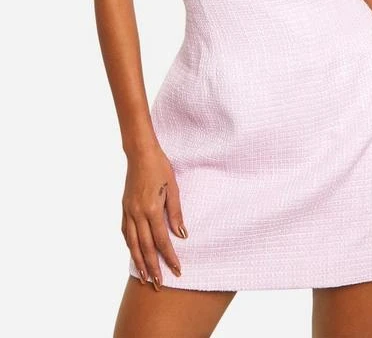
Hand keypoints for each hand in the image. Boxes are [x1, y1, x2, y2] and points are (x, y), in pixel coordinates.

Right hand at [121, 143, 187, 289]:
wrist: (140, 153)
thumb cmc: (160, 167)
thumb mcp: (173, 188)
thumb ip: (176, 212)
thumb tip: (181, 235)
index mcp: (152, 209)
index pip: (162, 241)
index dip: (169, 257)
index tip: (177, 270)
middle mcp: (138, 214)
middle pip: (146, 247)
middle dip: (153, 267)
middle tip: (159, 285)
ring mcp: (128, 211)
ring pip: (133, 244)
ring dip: (139, 262)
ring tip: (145, 278)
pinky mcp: (124, 208)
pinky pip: (126, 232)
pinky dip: (130, 246)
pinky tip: (134, 253)